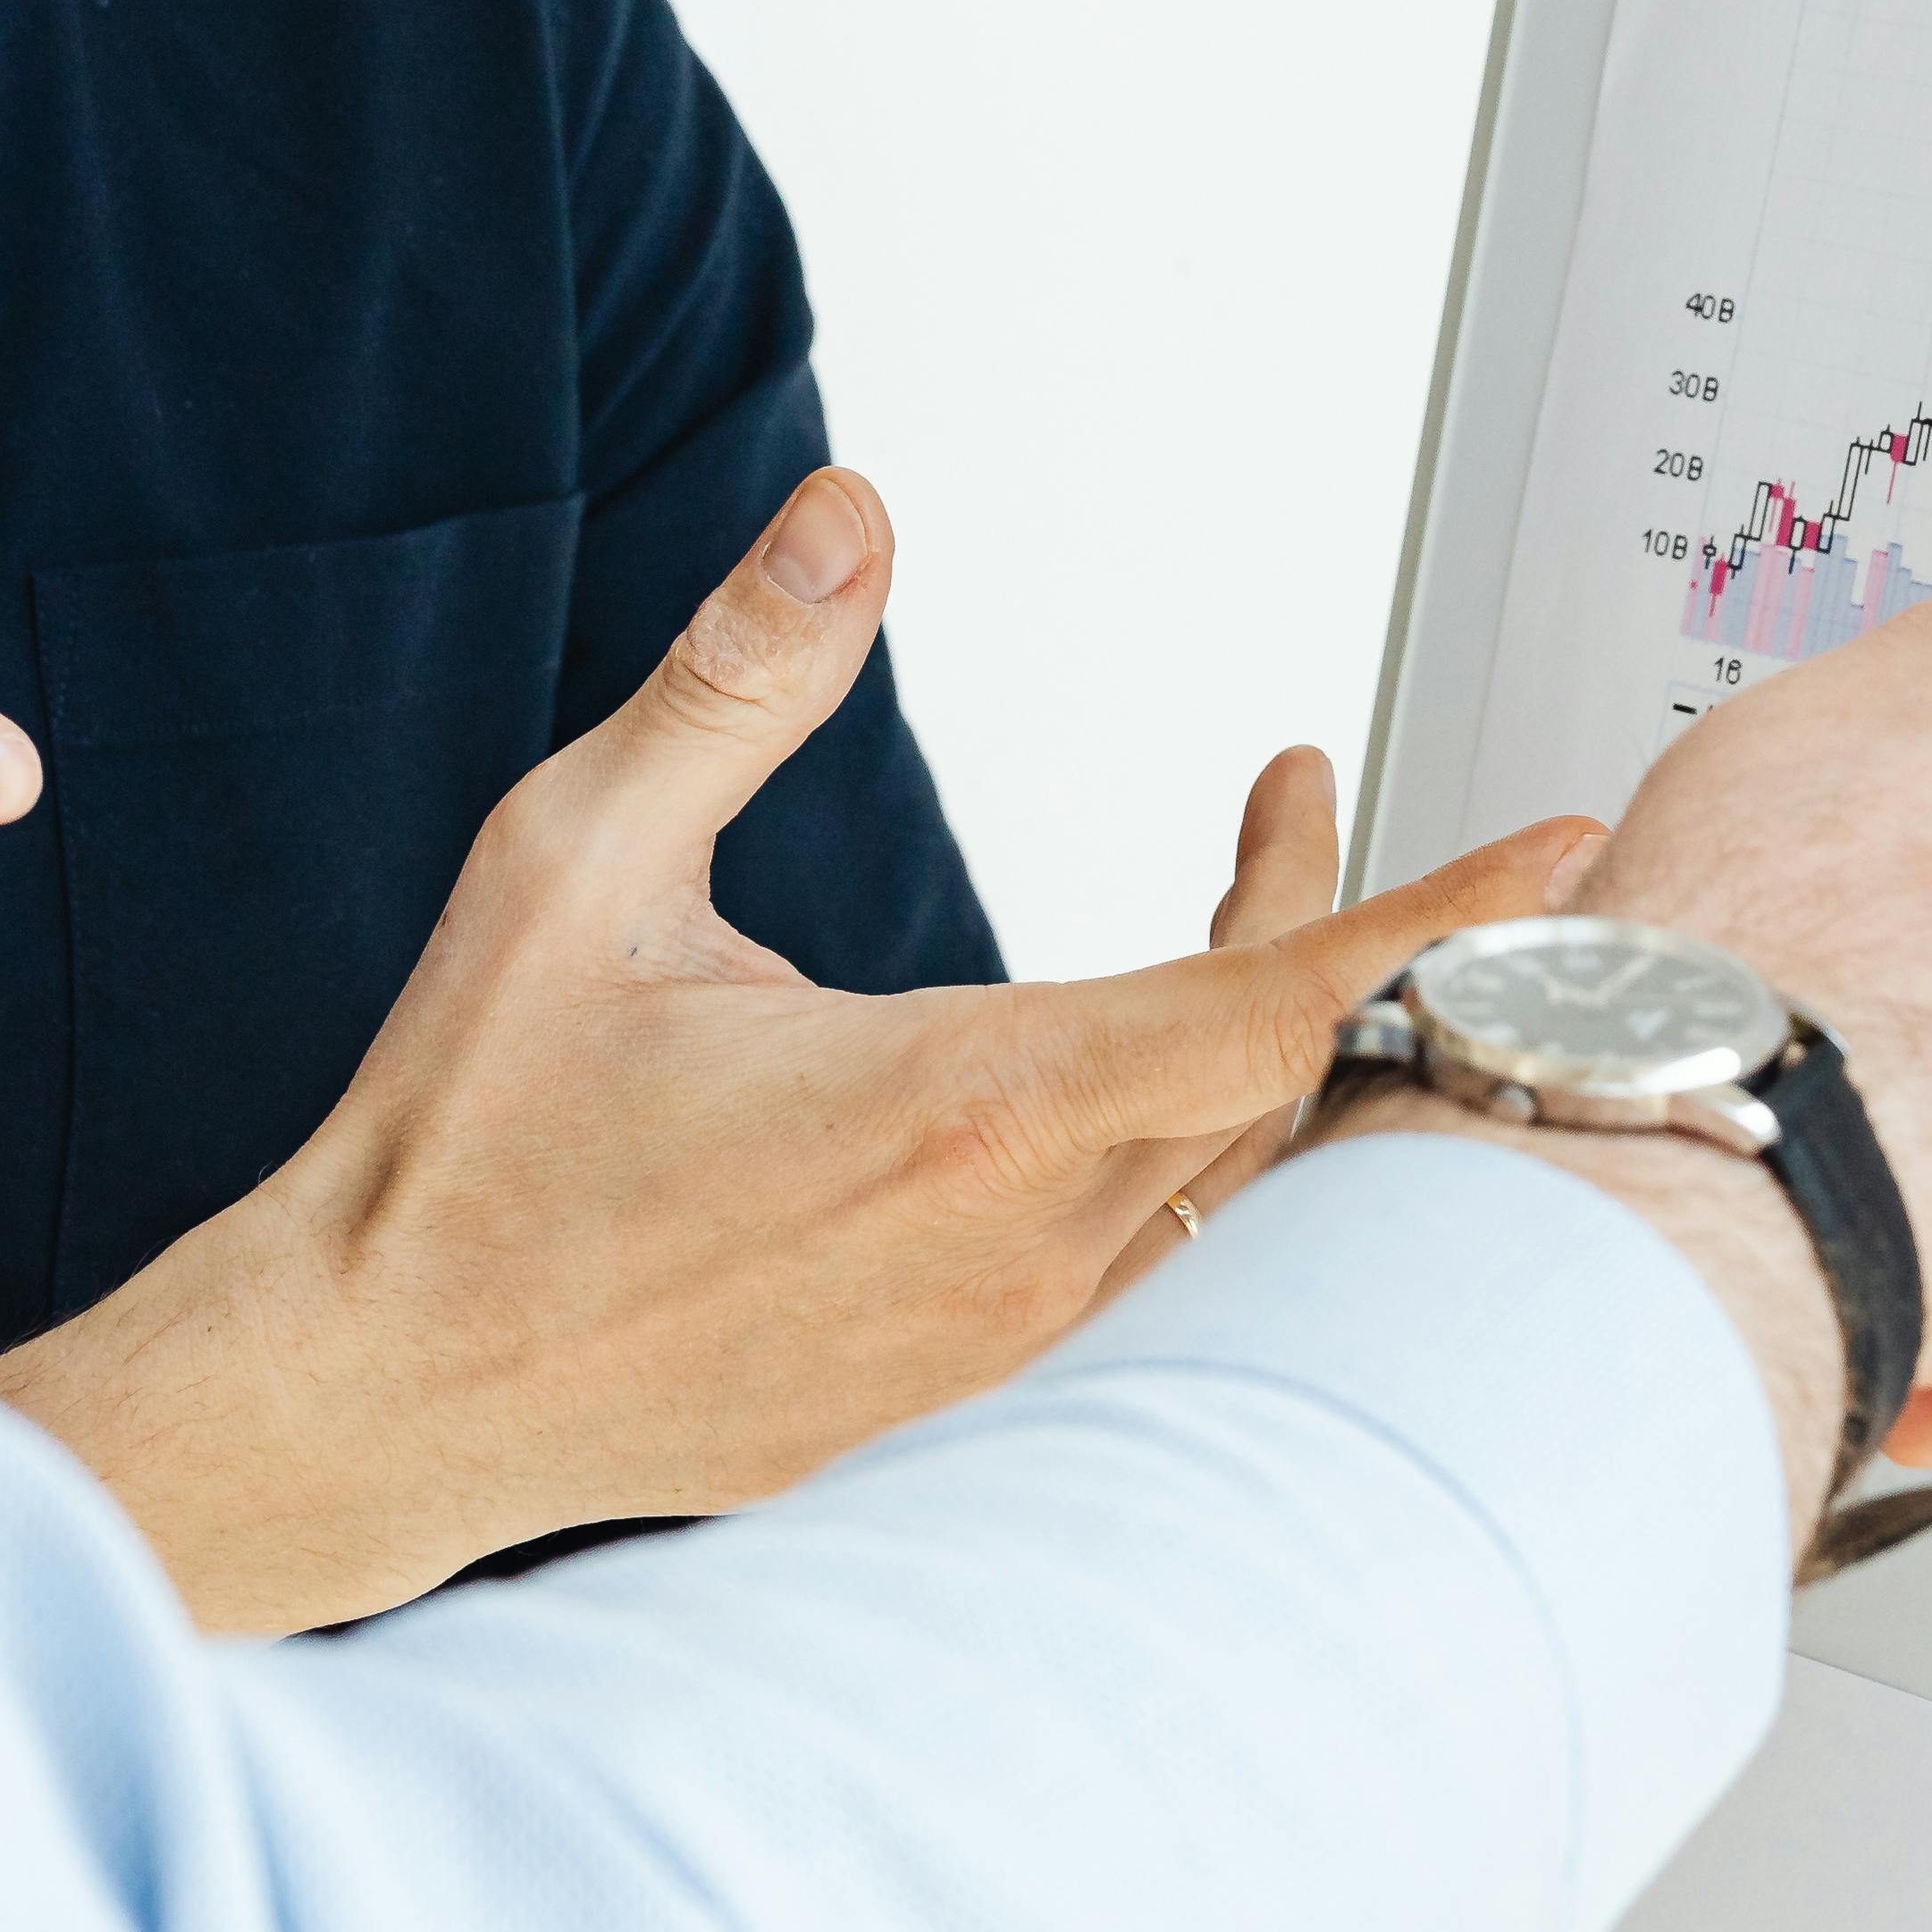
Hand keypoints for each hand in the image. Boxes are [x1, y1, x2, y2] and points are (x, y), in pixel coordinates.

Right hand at [0, 467, 1592, 1630]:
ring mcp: (997, 1363)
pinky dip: (1189, 1156)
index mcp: (956, 1113)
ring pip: (1225, 1192)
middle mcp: (1013, 1259)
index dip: (1435, 918)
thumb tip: (855, 513)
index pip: (1271, 1008)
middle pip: (1276, 1086)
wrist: (369, 1394)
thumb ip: (737, 675)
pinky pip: (1149, 1284)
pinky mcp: (954, 1418)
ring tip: (1235, 885)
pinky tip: (1129, 1073)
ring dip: (1259, 1039)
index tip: (1563, 842)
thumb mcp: (578, 862)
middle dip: (1329, 928)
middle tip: (1279, 792)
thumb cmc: (462, 1144)